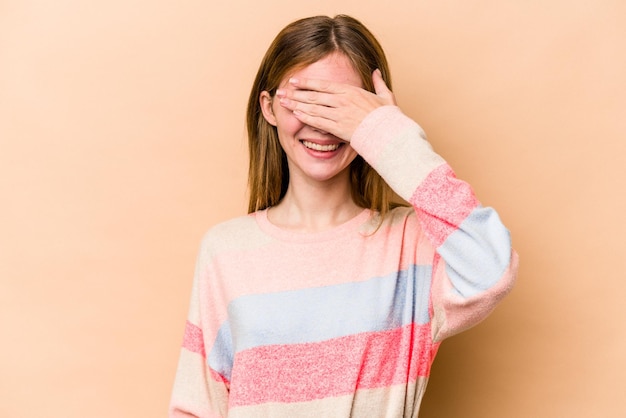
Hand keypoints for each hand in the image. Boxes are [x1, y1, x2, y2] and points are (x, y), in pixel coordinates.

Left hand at [276, 69, 395, 141]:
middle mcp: (342, 101)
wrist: (388, 132)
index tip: (294, 81)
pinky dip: (306, 117)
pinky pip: (318, 122)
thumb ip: (378, 83)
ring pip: (313, 108)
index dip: (306, 82)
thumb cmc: (388, 117)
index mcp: (350, 91)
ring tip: (283, 102)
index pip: (323, 85)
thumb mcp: (385, 95)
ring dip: (296, 104)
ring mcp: (339, 114)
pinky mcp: (338, 128)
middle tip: (281, 91)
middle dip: (295, 93)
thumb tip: (376, 72)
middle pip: (313, 95)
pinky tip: (296, 114)